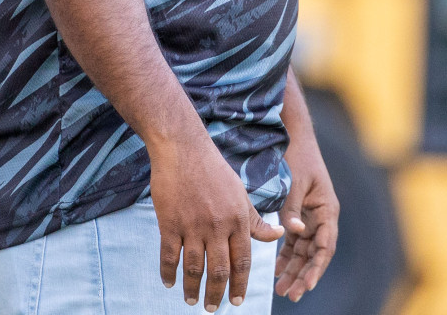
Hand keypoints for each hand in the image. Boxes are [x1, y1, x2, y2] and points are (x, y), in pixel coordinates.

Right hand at [151, 130, 283, 310]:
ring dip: (193, 289)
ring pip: (194, 268)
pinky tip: (169, 282)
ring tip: (192, 300)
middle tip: (213, 309)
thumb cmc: (215, 170)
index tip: (237, 301)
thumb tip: (278, 234)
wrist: (183, 148)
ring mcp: (192, 225)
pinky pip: (169, 255)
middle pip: (219, 270)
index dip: (240, 284)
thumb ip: (256, 219)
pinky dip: (168, 272)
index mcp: (238, 219)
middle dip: (217, 294)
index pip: (242, 261)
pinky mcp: (169, 222)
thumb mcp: (241, 193)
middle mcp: (217, 225)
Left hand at [275, 132, 338, 301]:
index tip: (305, 285)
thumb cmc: (297, 157)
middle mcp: (322, 217)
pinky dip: (287, 256)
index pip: (325, 247)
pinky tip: (278, 270)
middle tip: (290, 295)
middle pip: (315, 254)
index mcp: (327, 210)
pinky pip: (295, 242)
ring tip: (282, 289)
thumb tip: (294, 232)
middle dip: (303, 275)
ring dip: (294, 269)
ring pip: (304, 251)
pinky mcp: (299, 215)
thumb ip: (293, 209)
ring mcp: (311, 217)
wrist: (294, 137)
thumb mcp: (294, 183)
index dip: (316, 269)